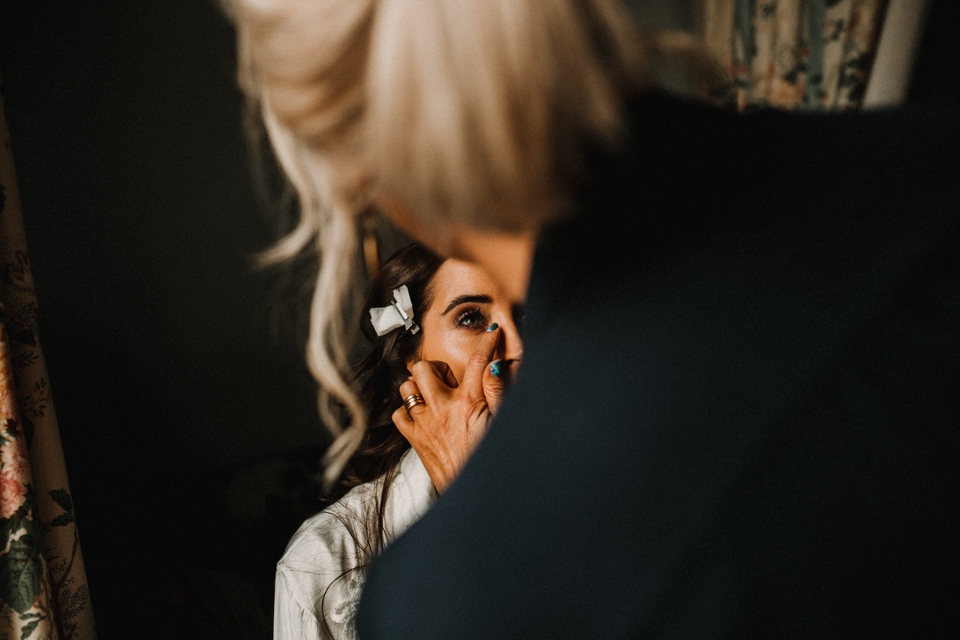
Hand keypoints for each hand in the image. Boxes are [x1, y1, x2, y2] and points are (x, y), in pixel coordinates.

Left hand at [392, 327, 507, 493]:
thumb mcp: (503, 423)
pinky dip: (407, 411)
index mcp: (469, 403)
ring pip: (407, 387)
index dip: (488, 342)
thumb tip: (496, 366)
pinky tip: (423, 414)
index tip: (492, 333)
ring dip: (419, 386)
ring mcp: (425, 424)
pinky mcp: (416, 440)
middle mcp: (443, 409)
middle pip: (425, 367)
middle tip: (451, 377)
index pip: (478, 361)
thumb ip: (499, 392)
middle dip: (437, 366)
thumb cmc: (490, 460)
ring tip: (435, 393)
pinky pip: (399, 415)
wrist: (474, 495)